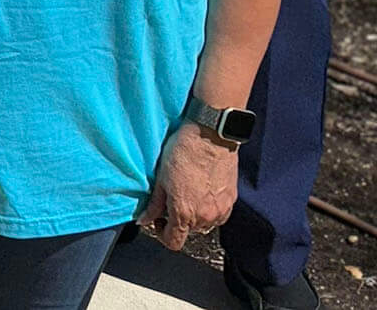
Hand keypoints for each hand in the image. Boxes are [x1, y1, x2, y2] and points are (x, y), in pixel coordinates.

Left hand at [137, 124, 237, 250]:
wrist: (211, 135)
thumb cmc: (184, 151)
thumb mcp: (161, 178)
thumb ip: (154, 205)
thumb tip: (145, 220)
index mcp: (184, 213)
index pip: (173, 242)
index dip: (162, 234)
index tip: (159, 220)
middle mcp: (205, 216)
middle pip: (189, 231)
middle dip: (178, 220)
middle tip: (172, 199)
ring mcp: (221, 210)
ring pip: (204, 224)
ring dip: (195, 215)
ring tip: (188, 191)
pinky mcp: (231, 200)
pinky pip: (218, 214)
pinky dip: (210, 208)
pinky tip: (202, 190)